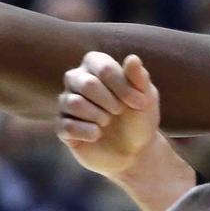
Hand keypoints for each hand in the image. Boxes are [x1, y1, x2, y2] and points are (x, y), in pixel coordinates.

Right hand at [58, 51, 195, 210]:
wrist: (133, 152)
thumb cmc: (139, 119)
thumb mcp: (146, 99)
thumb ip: (139, 79)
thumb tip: (132, 58)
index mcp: (97, 66)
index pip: (103, 66)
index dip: (122, 86)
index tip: (139, 102)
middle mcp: (77, 80)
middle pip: (86, 84)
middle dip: (109, 102)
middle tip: (119, 112)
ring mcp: (67, 103)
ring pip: (74, 103)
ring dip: (98, 116)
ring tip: (107, 123)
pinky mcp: (62, 127)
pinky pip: (67, 126)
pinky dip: (88, 132)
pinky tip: (97, 135)